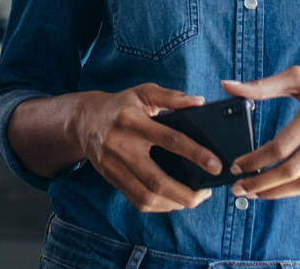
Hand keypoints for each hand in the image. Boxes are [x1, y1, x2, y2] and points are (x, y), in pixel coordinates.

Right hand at [72, 83, 221, 212]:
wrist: (84, 120)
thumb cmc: (120, 105)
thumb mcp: (143, 92)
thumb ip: (171, 97)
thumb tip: (198, 102)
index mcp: (132, 119)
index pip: (169, 139)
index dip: (195, 153)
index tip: (215, 164)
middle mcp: (121, 144)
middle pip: (156, 178)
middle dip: (185, 192)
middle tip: (206, 192)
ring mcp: (114, 165)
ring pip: (146, 195)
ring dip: (173, 203)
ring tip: (193, 199)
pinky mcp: (111, 178)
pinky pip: (136, 200)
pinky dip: (158, 206)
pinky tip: (173, 201)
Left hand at [221, 67, 299, 199]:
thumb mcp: (299, 77)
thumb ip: (261, 85)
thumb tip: (227, 86)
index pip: (282, 145)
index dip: (256, 159)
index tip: (237, 166)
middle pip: (292, 169)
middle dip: (262, 182)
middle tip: (239, 188)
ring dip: (277, 192)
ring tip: (254, 194)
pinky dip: (295, 190)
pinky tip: (277, 190)